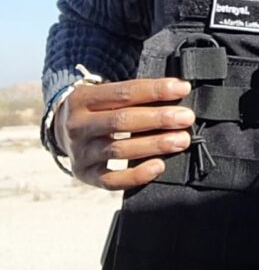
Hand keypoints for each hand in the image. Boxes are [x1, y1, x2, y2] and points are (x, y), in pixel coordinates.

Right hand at [53, 77, 193, 189]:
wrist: (61, 131)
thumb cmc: (96, 109)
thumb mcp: (103, 94)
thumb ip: (132, 94)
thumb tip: (176, 91)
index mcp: (83, 98)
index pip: (124, 92)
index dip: (155, 90)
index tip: (182, 88)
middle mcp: (78, 125)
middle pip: (122, 120)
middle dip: (158, 118)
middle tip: (186, 118)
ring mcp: (80, 152)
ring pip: (119, 149)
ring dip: (155, 145)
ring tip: (181, 140)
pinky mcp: (85, 174)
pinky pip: (111, 180)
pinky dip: (136, 175)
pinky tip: (159, 166)